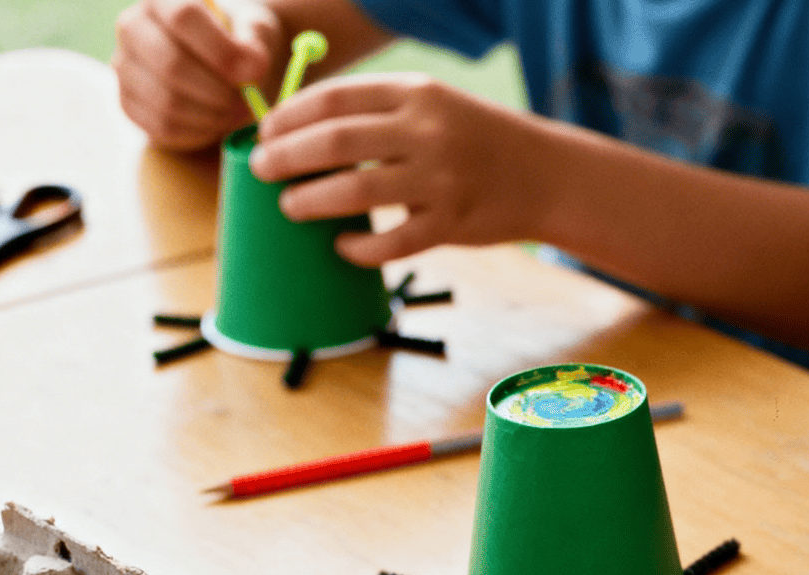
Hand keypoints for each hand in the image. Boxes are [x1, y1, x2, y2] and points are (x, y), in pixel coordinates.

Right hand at [114, 0, 281, 149]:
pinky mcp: (128, 102)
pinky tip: (217, 121)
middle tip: (246, 102)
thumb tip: (249, 70)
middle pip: (172, 65)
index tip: (252, 72)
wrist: (218, 66)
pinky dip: (198, 132)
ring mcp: (124, 66)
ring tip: (236, 112)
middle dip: (219, 92)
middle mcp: (133, 27)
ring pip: (167, 102)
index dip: (221, 50)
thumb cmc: (237, 40)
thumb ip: (254, 41)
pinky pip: (163, 126)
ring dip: (212, 116)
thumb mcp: (255, 30)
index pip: (183, 17)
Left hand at [251, 74, 549, 264]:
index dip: (289, 117)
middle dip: (285, 157)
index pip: (335, 99)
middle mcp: (428, 132)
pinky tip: (341, 245)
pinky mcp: (452, 224)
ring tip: (290, 206)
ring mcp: (442, 179)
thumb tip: (299, 132)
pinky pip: (392, 242)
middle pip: (336, 141)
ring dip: (311, 201)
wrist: (547, 174)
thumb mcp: (433, 106)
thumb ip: (378, 112)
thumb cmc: (475, 140)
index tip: (264, 133)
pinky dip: (358, 247)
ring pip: (357, 190)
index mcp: (417, 94)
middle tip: (261, 170)